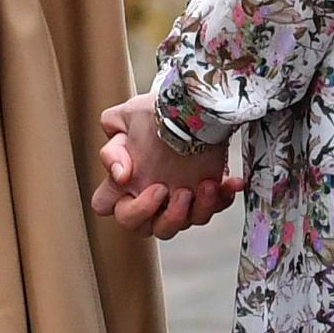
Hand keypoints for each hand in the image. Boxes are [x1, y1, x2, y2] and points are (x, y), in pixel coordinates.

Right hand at [89, 94, 241, 238]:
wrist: (198, 106)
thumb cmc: (160, 111)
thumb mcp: (128, 118)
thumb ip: (112, 147)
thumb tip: (118, 175)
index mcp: (126, 180)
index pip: (105, 204)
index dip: (112, 201)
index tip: (129, 179)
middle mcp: (149, 194)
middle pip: (138, 226)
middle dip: (149, 211)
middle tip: (163, 189)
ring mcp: (177, 200)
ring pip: (175, 227)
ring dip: (189, 211)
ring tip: (202, 186)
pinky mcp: (205, 198)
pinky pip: (212, 210)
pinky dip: (221, 198)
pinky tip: (228, 182)